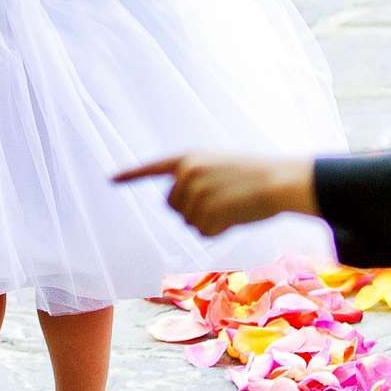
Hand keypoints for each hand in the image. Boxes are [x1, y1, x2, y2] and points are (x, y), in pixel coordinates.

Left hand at [113, 151, 313, 236]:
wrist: (280, 181)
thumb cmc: (256, 176)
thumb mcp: (220, 166)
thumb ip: (194, 179)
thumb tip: (174, 204)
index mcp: (190, 158)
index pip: (153, 167)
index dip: (131, 175)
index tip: (111, 179)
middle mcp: (186, 173)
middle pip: (172, 205)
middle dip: (191, 210)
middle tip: (222, 201)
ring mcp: (194, 192)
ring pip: (188, 221)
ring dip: (208, 221)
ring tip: (232, 205)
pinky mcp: (204, 211)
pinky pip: (202, 232)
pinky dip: (218, 231)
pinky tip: (235, 216)